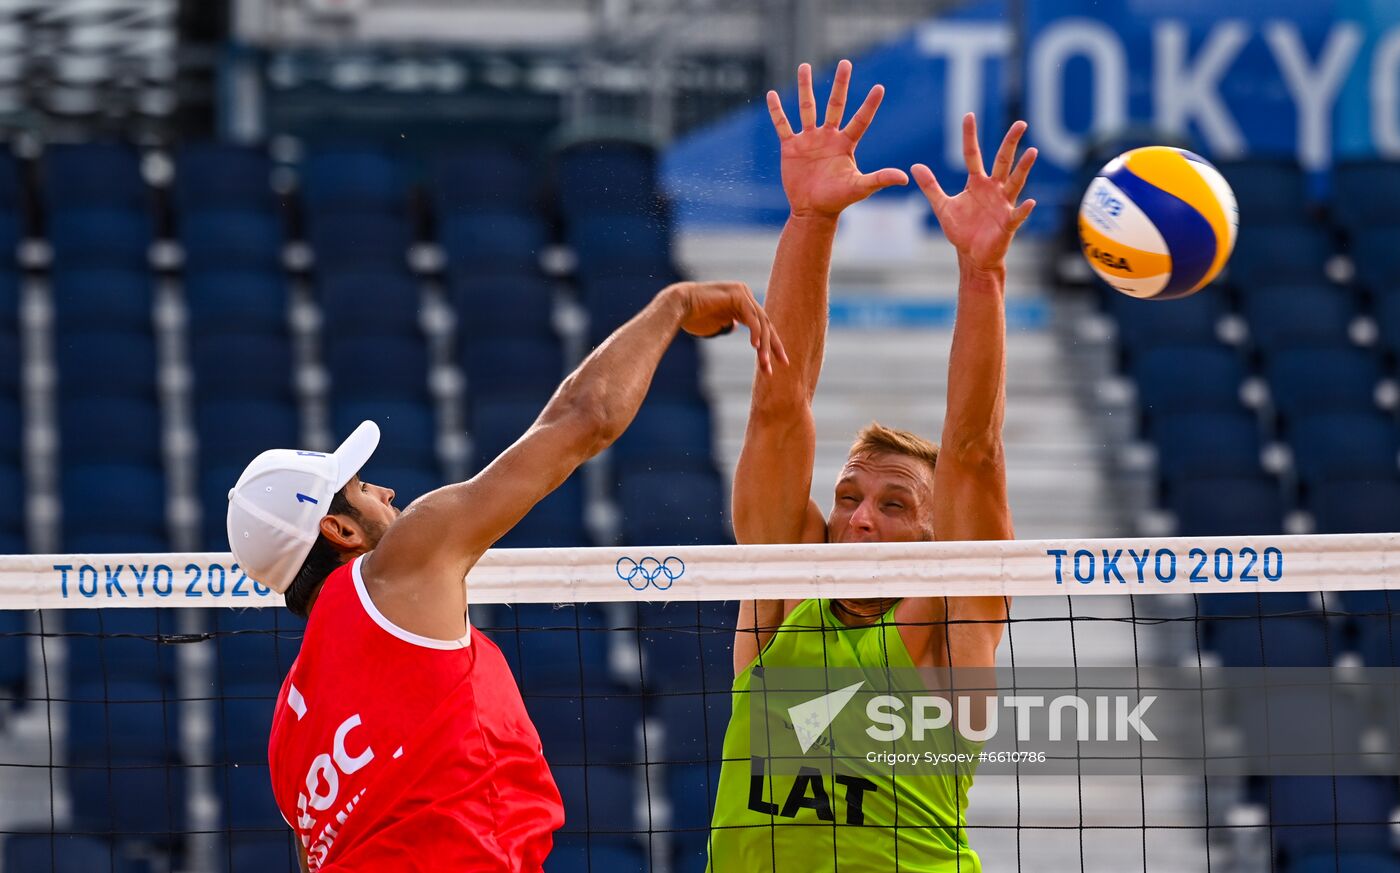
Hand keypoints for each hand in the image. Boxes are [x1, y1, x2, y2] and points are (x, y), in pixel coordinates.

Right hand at [667, 281, 788, 374]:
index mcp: (741, 302)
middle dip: (773, 346)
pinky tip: (755, 347)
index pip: (762, 325)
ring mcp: (742, 292)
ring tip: (765, 363)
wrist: (677, 307)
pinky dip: (755, 333)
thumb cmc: (692, 318)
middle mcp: (744, 295)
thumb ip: (727, 324)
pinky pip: (752, 317)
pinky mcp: (737, 294)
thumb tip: (733, 327)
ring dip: (764, 345)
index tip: (778, 362)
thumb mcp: (715, 324)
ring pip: (761, 322)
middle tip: (782, 364)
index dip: (771, 344)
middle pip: (766, 323)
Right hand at [767, 60, 908, 219]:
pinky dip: (777, 111)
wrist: (812, 211)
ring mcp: (809, 140)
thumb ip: (879, 179)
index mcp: (845, 144)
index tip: (879, 87)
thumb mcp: (860, 188)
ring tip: (804, 66)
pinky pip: (783, 125)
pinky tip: (772, 95)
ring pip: (807, 108)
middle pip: (835, 105)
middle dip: (840, 84)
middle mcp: (828, 137)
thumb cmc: (837, 200)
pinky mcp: (791, 147)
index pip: (860, 120)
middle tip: (845, 63)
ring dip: (805, 88)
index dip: (869, 105)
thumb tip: (904, 178)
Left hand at [913, 115, 1036, 273]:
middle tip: (1021, 123)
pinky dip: (1024, 209)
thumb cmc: (961, 230)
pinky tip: (1030, 202)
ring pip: (1016, 182)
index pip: (972, 154)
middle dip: (1011, 142)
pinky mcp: (1008, 223)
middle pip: (1003, 161)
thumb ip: (931, 186)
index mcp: (977, 183)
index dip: (969, 136)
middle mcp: (994, 189)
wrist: (972, 255)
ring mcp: (1003, 204)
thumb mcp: (942, 206)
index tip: (969, 115)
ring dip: (1023, 168)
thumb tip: (915, 166)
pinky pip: (1018, 215)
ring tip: (1032, 152)